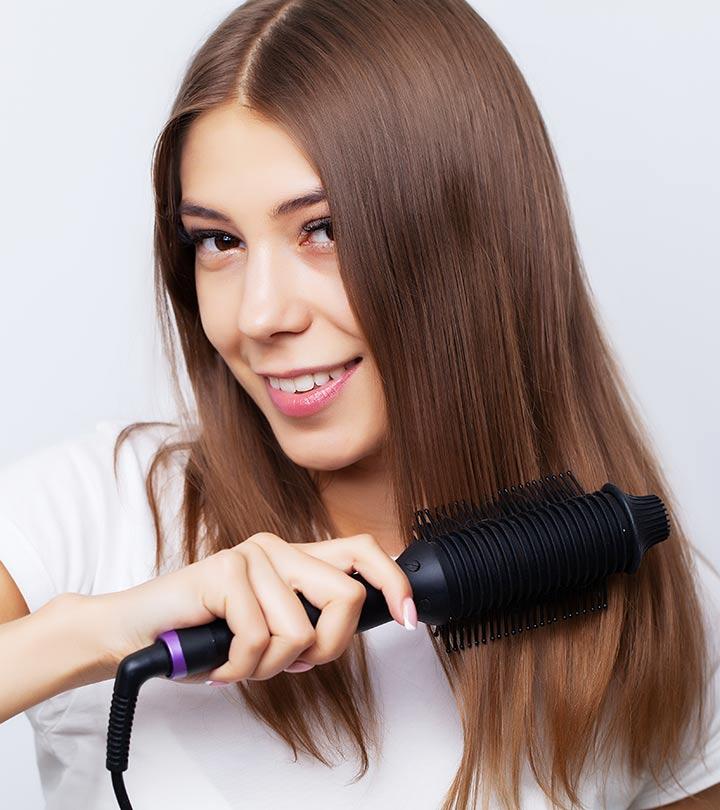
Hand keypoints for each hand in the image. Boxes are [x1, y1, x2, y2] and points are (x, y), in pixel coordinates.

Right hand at [96, 532, 414, 684]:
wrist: (137, 631)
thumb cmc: (204, 634)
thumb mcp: (267, 629)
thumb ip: (304, 622)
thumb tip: (346, 632)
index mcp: (294, 559)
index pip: (361, 552)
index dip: (393, 582)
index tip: (406, 617)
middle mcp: (278, 548)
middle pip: (346, 595)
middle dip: (327, 648)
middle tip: (292, 667)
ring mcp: (252, 555)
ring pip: (300, 631)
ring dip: (270, 668)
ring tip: (240, 664)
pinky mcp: (225, 570)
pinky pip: (259, 638)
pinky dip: (241, 668)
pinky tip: (219, 665)